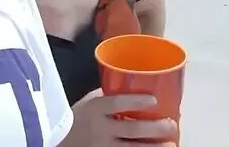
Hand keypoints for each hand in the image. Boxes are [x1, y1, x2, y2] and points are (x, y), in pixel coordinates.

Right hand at [62, 88, 177, 145]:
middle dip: (154, 128)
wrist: (57, 140)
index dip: (136, 101)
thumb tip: (129, 87)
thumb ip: (105, 97)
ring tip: (171, 145)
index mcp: (94, 109)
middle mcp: (100, 129)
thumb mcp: (86, 101)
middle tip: (171, 124)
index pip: (116, 103)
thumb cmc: (73, 117)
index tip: (154, 100)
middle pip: (131, 129)